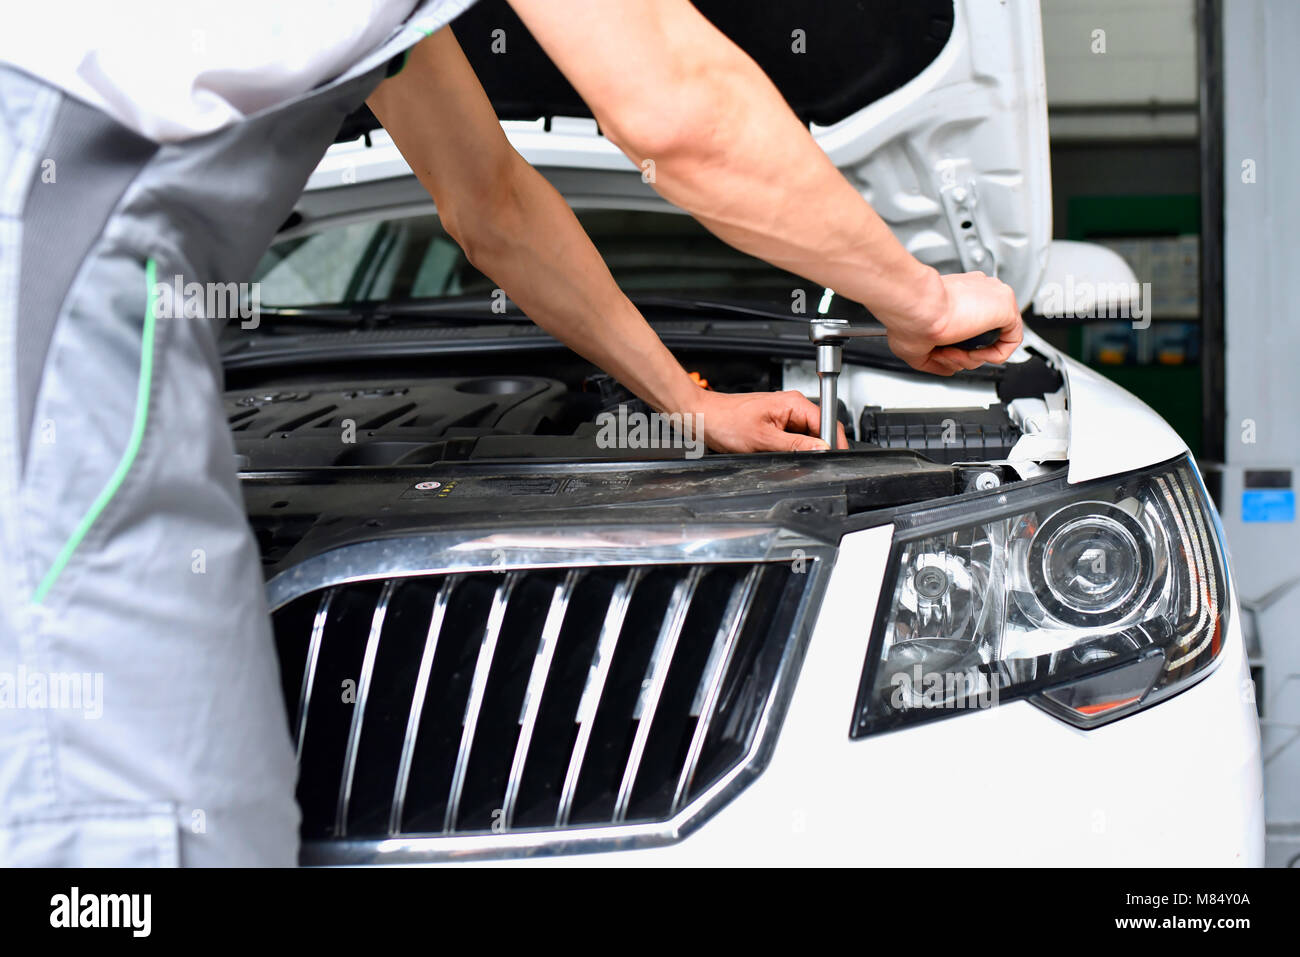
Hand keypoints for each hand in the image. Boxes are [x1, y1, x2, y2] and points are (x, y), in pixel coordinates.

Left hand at [681, 388, 849, 452]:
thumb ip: (795, 445)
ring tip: (782, 455)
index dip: (834, 442)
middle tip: (807, 463)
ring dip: (801, 450)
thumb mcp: (763, 438)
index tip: (834, 459)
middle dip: (816, 449)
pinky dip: (790, 449)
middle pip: (819, 431)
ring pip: (806, 438)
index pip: (827, 422)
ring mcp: (784, 416)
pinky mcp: (775, 425)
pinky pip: (792, 440)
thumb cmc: (725, 421)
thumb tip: (821, 449)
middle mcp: (791, 406)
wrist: (703, 418)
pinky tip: (777, 453)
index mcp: (793, 403)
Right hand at [884, 270, 1023, 375]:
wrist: (915, 306)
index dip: (955, 347)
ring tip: (953, 353)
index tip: (939, 352)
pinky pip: (1010, 341)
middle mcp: (976, 292)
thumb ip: (935, 358)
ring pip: (993, 339)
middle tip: (944, 355)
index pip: (969, 324)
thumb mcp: (915, 346)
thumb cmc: (908, 316)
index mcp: (957, 295)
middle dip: (962, 355)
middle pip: (981, 335)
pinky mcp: (1006, 305)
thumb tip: (948, 368)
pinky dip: (992, 356)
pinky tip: (973, 353)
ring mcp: (992, 297)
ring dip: (971, 357)